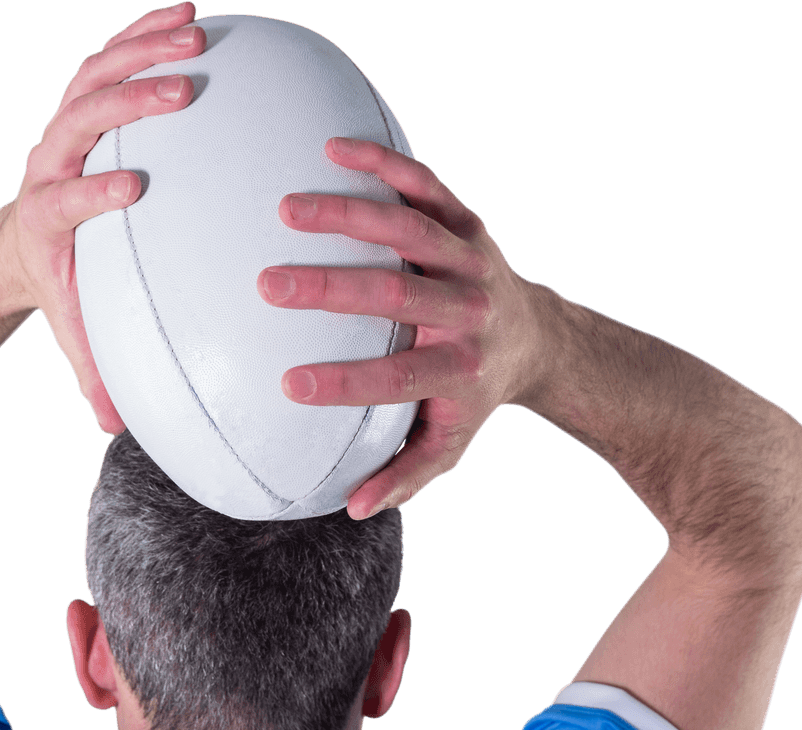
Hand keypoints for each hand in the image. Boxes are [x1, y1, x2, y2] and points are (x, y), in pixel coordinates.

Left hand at [4, 2, 203, 433]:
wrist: (23, 240)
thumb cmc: (60, 286)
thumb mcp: (73, 329)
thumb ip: (94, 374)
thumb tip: (117, 429)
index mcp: (46, 220)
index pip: (65, 200)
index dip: (92, 192)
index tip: (135, 188)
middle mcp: (48, 163)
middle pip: (79, 121)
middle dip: (127, 104)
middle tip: (183, 93)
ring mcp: (62, 127)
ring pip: (94, 76)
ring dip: (143, 52)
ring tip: (197, 36)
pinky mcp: (80, 105)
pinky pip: (108, 59)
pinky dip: (143, 32)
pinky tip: (189, 14)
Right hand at [257, 138, 544, 518]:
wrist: (534, 338)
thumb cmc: (473, 397)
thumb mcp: (448, 445)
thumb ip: (403, 475)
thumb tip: (354, 508)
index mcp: (457, 370)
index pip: (399, 378)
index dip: (346, 384)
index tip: (288, 385)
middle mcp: (467, 313)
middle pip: (398, 296)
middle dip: (331, 290)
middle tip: (268, 284)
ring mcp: (469, 260)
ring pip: (410, 232)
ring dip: (348, 217)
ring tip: (286, 208)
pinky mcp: (466, 222)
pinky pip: (426, 186)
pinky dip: (384, 166)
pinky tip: (333, 150)